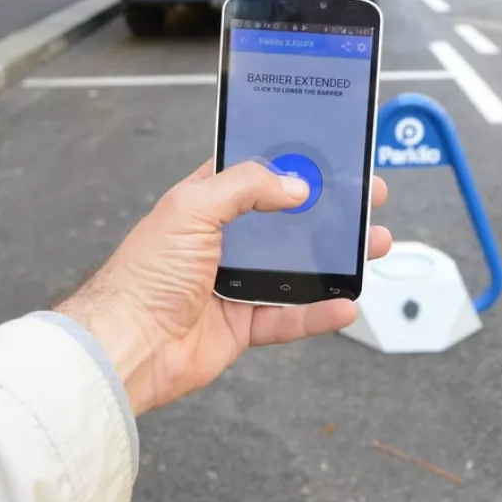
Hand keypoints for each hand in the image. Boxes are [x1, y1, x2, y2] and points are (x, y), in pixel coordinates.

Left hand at [56, 160, 390, 415]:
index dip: (294, 165)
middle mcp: (222, 241)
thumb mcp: (191, 208)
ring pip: (299, 268)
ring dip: (336, 258)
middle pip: (288, 220)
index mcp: (205, 203)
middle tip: (366, 200)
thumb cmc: (143, 275)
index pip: (257, 174)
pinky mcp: (242, 324)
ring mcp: (235, 283)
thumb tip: (294, 185)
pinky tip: (346, 301)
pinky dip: (320, 311)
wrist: (128, 344)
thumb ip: (245, 187)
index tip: (332, 157)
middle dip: (330, 210)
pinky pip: (291, 316)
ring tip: (373, 246)